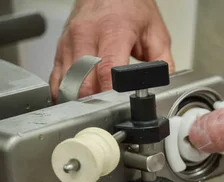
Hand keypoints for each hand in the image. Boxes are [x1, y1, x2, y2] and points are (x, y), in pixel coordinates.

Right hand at [50, 0, 180, 181]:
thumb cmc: (131, 6)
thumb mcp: (157, 31)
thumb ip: (164, 62)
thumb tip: (166, 90)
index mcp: (113, 31)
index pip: (108, 70)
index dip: (113, 96)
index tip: (121, 113)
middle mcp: (86, 36)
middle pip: (84, 82)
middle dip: (95, 108)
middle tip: (109, 127)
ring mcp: (69, 43)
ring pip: (67, 84)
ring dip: (80, 106)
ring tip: (94, 123)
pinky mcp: (60, 50)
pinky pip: (57, 80)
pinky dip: (66, 98)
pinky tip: (78, 109)